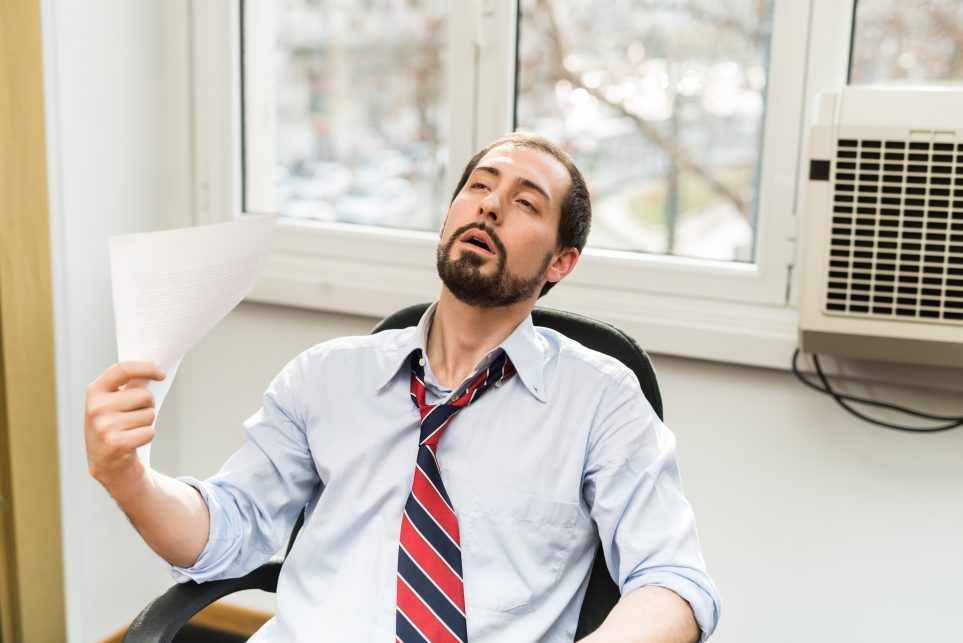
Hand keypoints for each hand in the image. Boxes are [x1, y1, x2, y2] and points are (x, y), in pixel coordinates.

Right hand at [85, 361, 164, 488]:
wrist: (105, 462)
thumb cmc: (114, 425)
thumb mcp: (111, 402)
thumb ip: (128, 385)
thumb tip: (155, 370)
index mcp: (95, 391)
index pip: (123, 369)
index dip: (147, 368)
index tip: (162, 374)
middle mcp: (96, 407)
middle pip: (145, 395)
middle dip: (148, 405)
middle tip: (135, 416)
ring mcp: (104, 426)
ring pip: (149, 414)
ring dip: (146, 423)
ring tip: (130, 430)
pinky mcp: (116, 444)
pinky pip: (149, 432)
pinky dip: (146, 436)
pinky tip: (132, 442)